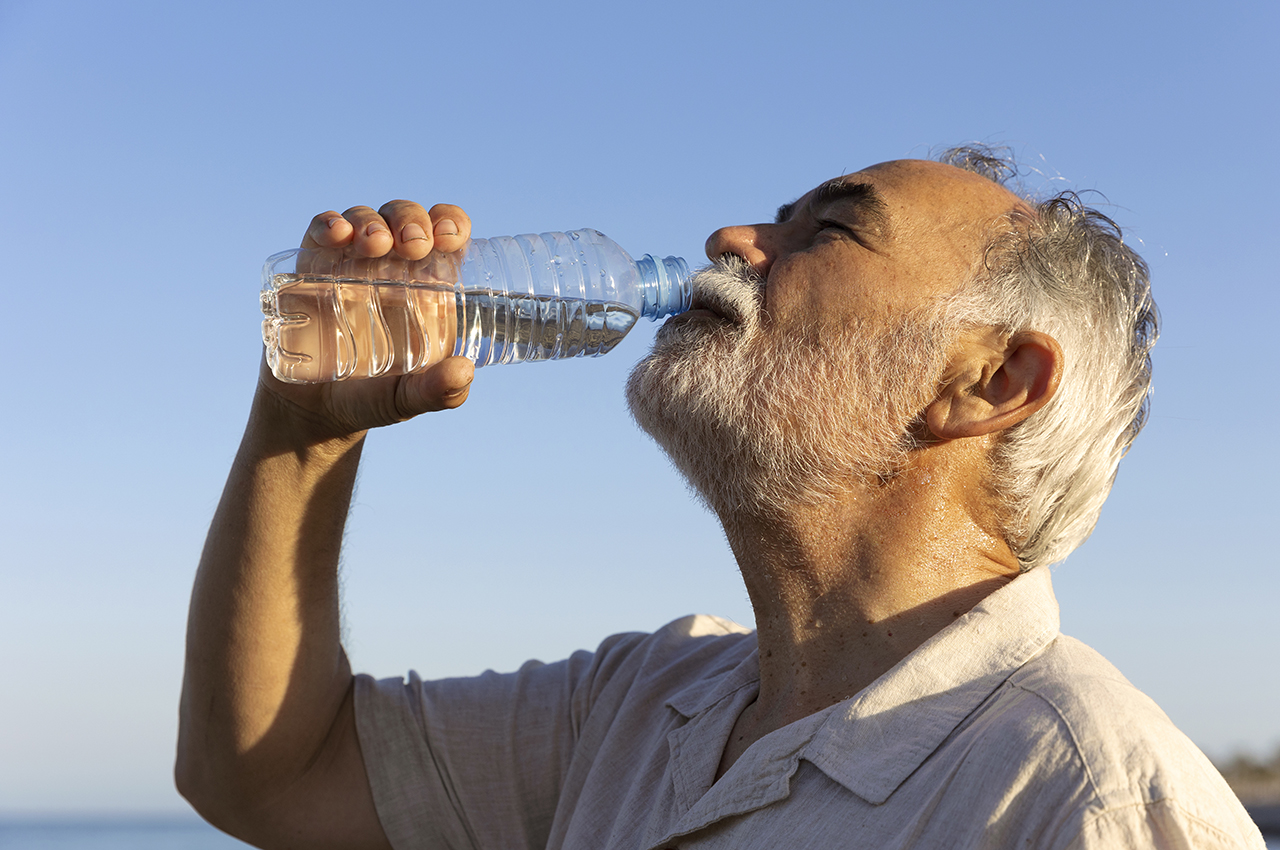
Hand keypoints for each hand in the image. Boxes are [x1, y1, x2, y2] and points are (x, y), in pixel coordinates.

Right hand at [260, 200, 476, 440]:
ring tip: (374, 244)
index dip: (452, 222)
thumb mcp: (409, 399)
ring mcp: (350, 263)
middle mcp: (392, 267)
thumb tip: (464, 370)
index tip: (449, 237)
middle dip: (411, 220)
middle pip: (406, 219)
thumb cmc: (374, 398)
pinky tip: (336, 234)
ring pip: (366, 218)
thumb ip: (440, 392)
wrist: (316, 411)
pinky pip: (320, 232)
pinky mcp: (312, 268)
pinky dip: (328, 224)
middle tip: (412, 244)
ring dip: (372, 221)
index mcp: (428, 286)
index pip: (447, 235)